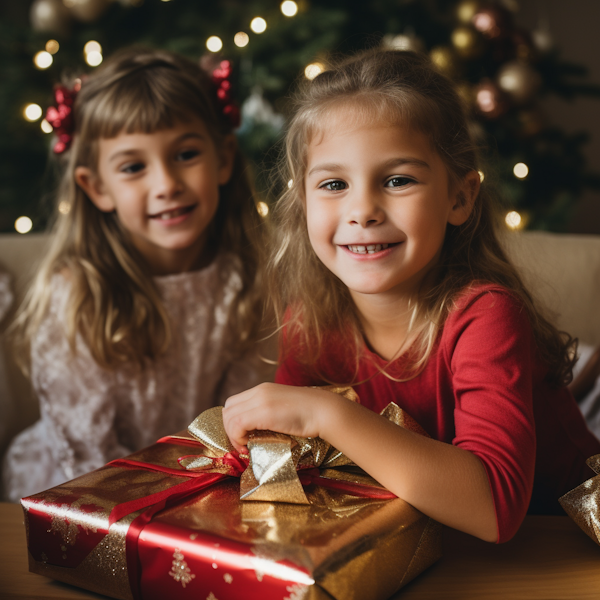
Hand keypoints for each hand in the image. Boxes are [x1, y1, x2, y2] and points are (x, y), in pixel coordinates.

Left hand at [222, 383, 337, 453]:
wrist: (325, 411)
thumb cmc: (310, 414)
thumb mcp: (283, 408)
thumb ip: (269, 412)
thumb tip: (258, 428)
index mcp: (263, 389)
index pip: (234, 403)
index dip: (233, 421)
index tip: (243, 436)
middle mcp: (258, 391)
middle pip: (228, 409)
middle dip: (230, 428)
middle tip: (242, 442)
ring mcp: (260, 400)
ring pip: (229, 417)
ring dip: (233, 435)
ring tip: (246, 445)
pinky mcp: (264, 412)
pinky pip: (237, 424)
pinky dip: (237, 437)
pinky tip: (248, 445)